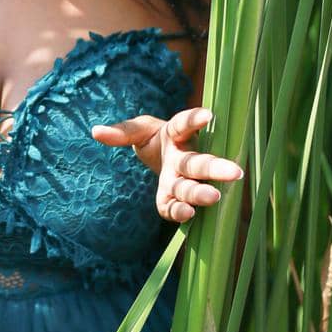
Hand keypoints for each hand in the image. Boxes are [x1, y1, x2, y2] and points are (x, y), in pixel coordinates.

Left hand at [90, 106, 243, 223]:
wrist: (160, 157)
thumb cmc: (154, 139)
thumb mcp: (138, 130)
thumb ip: (121, 132)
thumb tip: (96, 132)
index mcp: (175, 134)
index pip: (184, 124)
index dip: (194, 120)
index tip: (209, 116)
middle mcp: (183, 157)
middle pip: (199, 163)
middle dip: (215, 168)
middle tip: (236, 172)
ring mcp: (179, 179)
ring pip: (191, 186)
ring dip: (200, 193)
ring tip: (214, 197)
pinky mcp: (171, 197)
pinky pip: (173, 205)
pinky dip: (177, 210)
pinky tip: (186, 215)